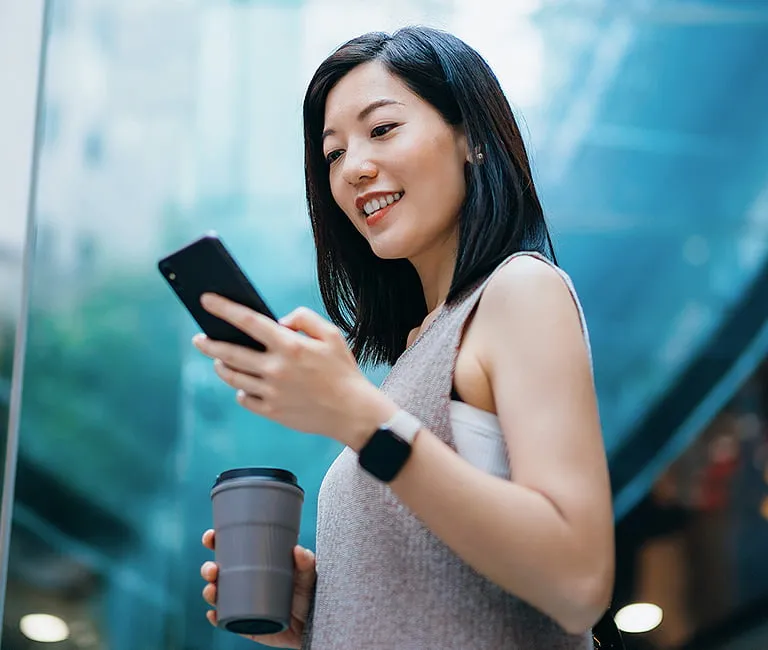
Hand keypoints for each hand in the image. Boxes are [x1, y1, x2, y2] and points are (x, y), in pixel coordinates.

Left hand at [193, 295, 396, 448]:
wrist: (352, 412)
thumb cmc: (343, 370)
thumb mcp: (331, 335)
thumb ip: (304, 318)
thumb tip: (278, 322)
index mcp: (290, 345)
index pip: (248, 321)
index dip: (224, 309)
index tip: (206, 300)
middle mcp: (276, 369)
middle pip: (229, 353)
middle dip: (208, 342)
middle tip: (199, 337)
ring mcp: (271, 392)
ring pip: (232, 377)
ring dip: (221, 365)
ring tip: (219, 359)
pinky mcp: (271, 411)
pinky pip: (244, 398)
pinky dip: (241, 390)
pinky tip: (244, 384)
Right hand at [200, 529, 315, 648]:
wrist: (313, 623)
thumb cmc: (308, 593)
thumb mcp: (308, 575)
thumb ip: (306, 562)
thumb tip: (298, 550)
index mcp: (254, 563)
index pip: (230, 549)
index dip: (215, 542)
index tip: (211, 537)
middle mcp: (244, 581)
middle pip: (217, 572)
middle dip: (208, 569)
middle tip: (213, 569)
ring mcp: (243, 603)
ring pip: (217, 596)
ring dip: (209, 592)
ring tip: (213, 590)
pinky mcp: (245, 624)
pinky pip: (226, 621)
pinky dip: (216, 617)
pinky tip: (214, 614)